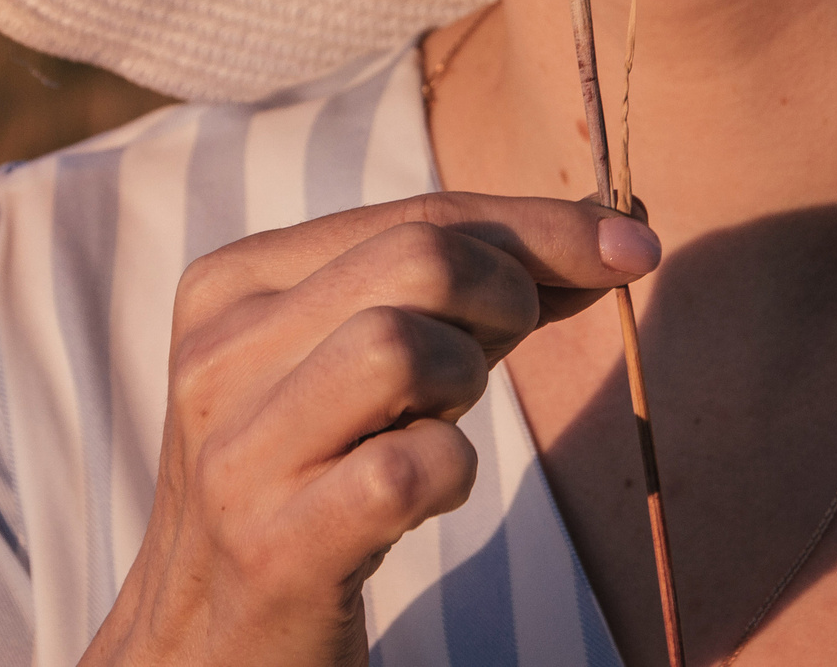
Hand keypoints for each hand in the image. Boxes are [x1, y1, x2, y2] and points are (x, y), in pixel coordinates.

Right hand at [80, 192, 660, 666]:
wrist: (205, 639)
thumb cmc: (310, 477)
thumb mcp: (355, 364)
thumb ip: (457, 292)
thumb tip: (610, 232)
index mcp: (230, 285)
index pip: (412, 213)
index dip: (539, 226)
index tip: (631, 243)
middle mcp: (218, 356)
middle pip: (416, 259)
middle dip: (511, 292)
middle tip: (517, 345)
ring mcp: (238, 453)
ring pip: (401, 344)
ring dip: (463, 381)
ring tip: (442, 419)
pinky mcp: (274, 546)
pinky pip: (408, 469)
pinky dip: (451, 472)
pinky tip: (428, 492)